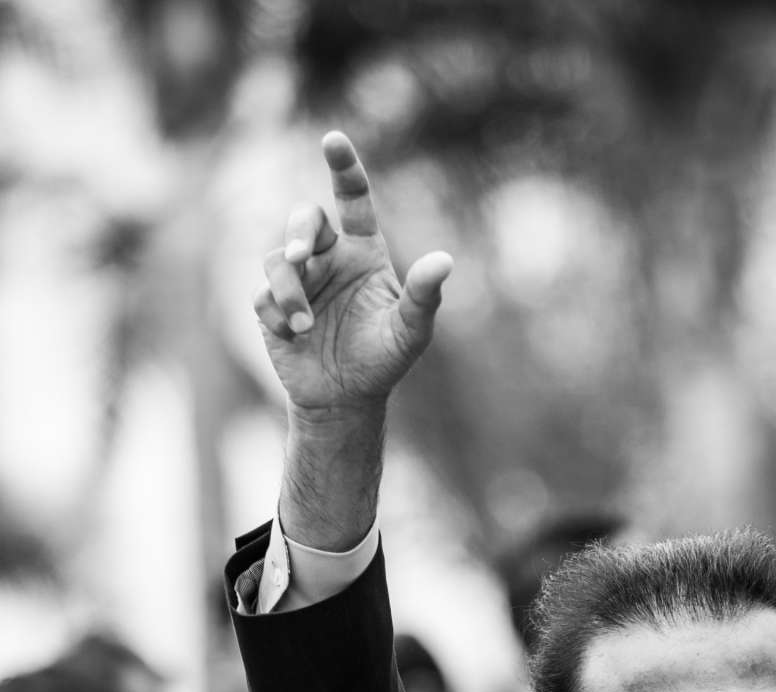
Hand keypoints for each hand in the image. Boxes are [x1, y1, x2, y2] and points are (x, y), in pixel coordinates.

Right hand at [254, 130, 451, 418]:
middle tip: (300, 257)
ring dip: (288, 289)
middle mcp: (328, 257)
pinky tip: (295, 336)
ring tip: (304, 324)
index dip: (344, 167)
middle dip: (298, 232)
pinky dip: (277, 313)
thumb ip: (425, 296)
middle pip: (304, 218)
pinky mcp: (271, 304)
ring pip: (277, 258)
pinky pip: (262, 294)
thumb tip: (445, 261)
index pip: (352, 199)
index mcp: (362, 251)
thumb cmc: (382, 360)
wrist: (344, 400)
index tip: (333, 139)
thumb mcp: (410, 332)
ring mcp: (297, 279)